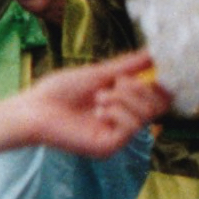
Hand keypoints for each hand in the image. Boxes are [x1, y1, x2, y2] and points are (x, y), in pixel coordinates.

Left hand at [0, 52, 169, 159]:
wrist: (34, 108)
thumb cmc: (60, 90)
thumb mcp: (100, 73)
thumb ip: (128, 66)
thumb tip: (154, 52)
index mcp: (123, 105)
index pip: (160, 97)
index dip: (164, 82)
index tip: (160, 65)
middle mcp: (124, 122)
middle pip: (160, 105)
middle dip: (141, 88)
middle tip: (117, 82)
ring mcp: (118, 136)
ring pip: (146, 114)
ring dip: (124, 98)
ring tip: (99, 97)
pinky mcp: (110, 146)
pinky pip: (131, 127)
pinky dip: (116, 111)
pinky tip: (97, 111)